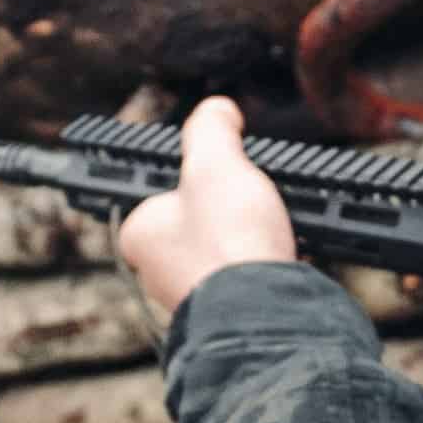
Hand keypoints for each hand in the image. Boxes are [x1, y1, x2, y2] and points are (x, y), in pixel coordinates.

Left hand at [116, 97, 299, 313]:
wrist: (264, 311)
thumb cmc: (228, 240)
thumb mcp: (215, 162)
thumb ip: (211, 128)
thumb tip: (218, 110)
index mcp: (141, 233)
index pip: (161, 191)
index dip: (195, 174)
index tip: (222, 169)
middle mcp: (158, 270)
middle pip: (197, 218)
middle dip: (229, 206)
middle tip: (251, 194)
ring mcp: (194, 294)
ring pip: (225, 247)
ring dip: (250, 233)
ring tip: (270, 222)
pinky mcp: (229, 312)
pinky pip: (247, 275)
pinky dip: (264, 261)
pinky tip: (281, 251)